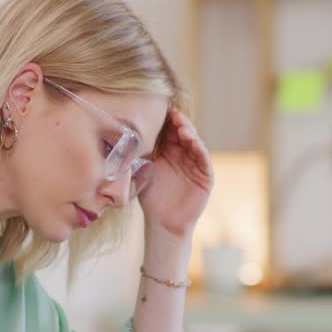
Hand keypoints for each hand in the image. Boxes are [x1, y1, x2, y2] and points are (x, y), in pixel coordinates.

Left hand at [139, 109, 212, 238]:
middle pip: (184, 133)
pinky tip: (192, 141)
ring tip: (181, 126)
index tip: (158, 108)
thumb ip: (141, 153)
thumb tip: (125, 132)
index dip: (166, 120)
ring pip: (195, 143)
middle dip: (178, 122)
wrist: (163, 222)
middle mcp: (184, 155)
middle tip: (171, 113)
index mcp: (169, 152)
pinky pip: (204, 159)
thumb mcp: (144, 171)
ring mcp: (196, 165)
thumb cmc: (151, 198)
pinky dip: (199, 149)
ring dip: (189, 133)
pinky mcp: (206, 176)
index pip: (170, 131)